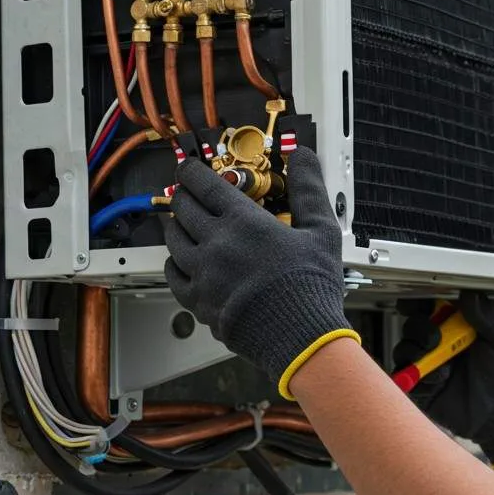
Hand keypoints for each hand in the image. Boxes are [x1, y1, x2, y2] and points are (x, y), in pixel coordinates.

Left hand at [161, 146, 359, 398]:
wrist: (300, 337)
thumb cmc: (311, 286)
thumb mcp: (321, 230)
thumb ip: (309, 189)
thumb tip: (304, 157)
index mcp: (243, 221)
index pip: (205, 185)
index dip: (192, 172)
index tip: (188, 168)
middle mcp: (216, 244)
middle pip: (183, 209)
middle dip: (182, 196)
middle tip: (185, 193)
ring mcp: (203, 274)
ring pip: (173, 241)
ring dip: (174, 226)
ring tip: (180, 222)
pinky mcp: (199, 301)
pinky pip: (173, 276)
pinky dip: (173, 263)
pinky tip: (179, 261)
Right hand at [394, 291, 493, 468]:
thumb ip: (487, 315)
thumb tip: (470, 294)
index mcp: (460, 328)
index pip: (434, 308)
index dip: (422, 303)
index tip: (417, 302)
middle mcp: (442, 345)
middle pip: (413, 325)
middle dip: (419, 327)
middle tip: (434, 336)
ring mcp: (432, 366)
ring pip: (405, 349)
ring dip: (416, 349)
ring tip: (440, 358)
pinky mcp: (425, 389)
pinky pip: (407, 377)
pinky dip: (419, 374)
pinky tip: (441, 377)